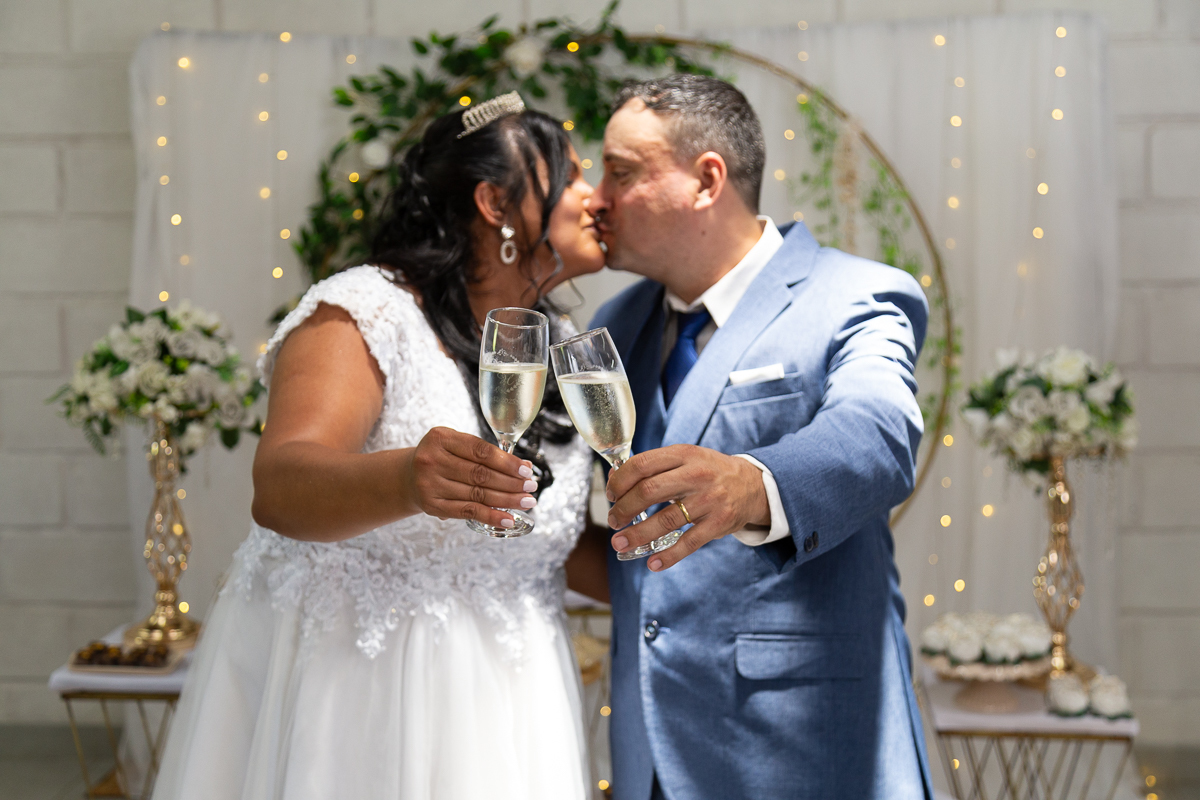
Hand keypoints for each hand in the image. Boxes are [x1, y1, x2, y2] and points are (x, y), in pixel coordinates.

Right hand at [403, 426, 537, 528]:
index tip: (526, 470)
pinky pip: (467, 511)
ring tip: (526, 502)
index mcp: (441, 438)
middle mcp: (432, 460)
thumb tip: (524, 467)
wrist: (409, 476)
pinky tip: (508, 518)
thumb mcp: (456, 444)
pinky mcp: (432, 505)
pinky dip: (490, 516)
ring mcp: (429, 484)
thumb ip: (485, 453)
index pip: (481, 451)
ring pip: (477, 494)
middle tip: (531, 488)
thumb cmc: (441, 457)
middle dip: (511, 483)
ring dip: (506, 500)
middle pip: (480, 474)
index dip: (507, 462)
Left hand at [605, 445, 769, 570]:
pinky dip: (669, 556)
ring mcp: (709, 500)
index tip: (610, 494)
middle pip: (649, 491)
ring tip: (620, 543)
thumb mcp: (685, 459)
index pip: (642, 465)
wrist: (753, 485)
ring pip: (666, 520)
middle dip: (624, 509)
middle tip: (613, 521)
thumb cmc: (710, 472)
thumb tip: (615, 481)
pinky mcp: (719, 523)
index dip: (620, 481)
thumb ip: (654, 467)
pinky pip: (689, 542)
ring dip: (638, 535)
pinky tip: (652, 564)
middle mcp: (696, 475)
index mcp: (684, 454)